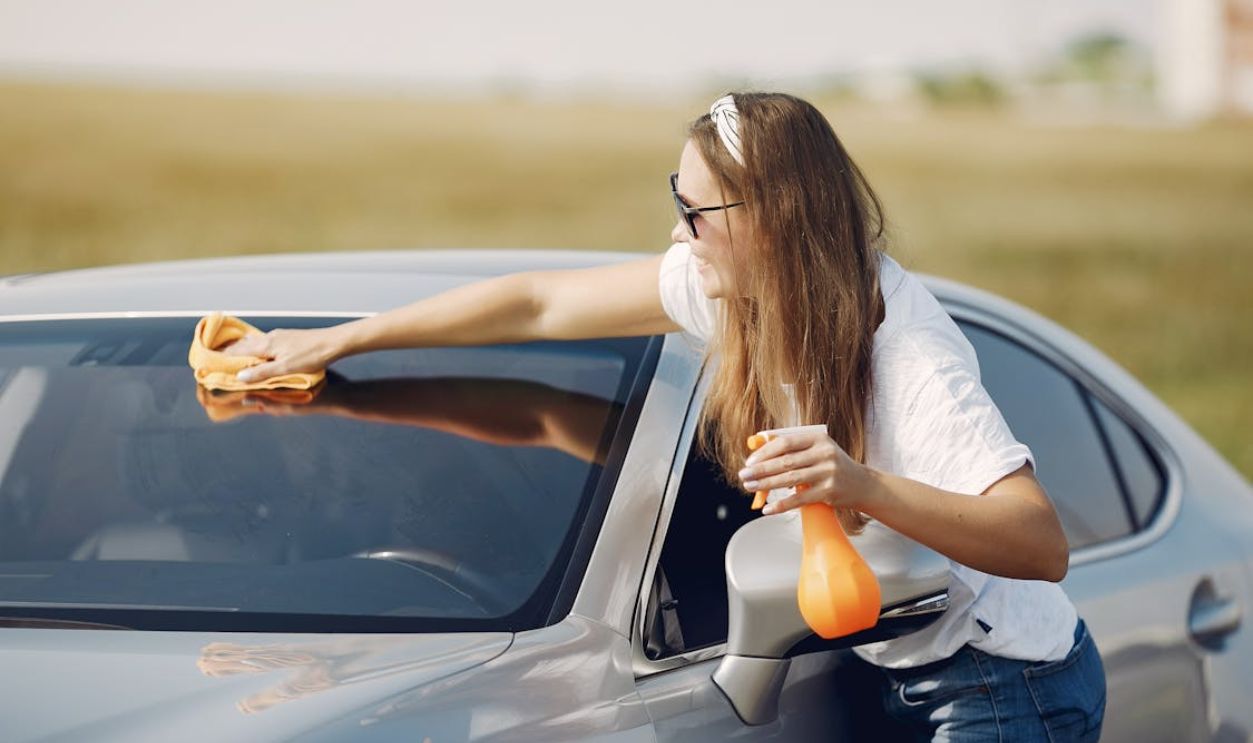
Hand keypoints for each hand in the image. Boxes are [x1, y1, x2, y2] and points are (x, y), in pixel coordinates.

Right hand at [222, 326, 343, 382]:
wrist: (334, 342)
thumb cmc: (312, 355)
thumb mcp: (286, 368)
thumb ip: (262, 373)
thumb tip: (239, 377)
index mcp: (266, 345)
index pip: (238, 352)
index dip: (224, 358)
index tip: (210, 363)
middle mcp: (269, 338)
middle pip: (244, 345)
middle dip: (230, 353)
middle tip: (216, 359)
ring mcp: (279, 336)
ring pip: (254, 343)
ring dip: (242, 349)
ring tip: (232, 355)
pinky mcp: (287, 338)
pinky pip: (264, 342)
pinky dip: (255, 347)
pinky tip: (258, 350)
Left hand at [737, 428, 876, 515]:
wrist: (861, 484)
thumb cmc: (832, 465)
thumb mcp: (817, 449)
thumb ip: (792, 447)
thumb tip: (758, 447)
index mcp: (818, 439)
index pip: (785, 443)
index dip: (764, 452)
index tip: (749, 461)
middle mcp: (824, 454)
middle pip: (785, 461)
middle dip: (760, 470)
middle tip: (744, 476)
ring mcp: (827, 473)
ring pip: (789, 480)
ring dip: (766, 485)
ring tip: (750, 487)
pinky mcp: (828, 492)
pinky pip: (799, 499)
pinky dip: (781, 505)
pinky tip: (768, 509)